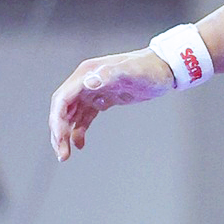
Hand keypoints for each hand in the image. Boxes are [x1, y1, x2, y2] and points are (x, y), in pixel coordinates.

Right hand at [49, 49, 174, 160]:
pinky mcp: (102, 99)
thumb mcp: (132, 72)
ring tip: (65, 154)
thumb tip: (89, 82)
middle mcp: (85, 81)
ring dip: (65, 134)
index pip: (63, 99)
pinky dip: (79, 131)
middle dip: (59, 132)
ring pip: (71, 115)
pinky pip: (84, 117)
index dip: (58, 120)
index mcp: (87, 73)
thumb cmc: (150, 69)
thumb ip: (111, 75)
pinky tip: (80, 145)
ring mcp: (93, 90)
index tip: (60, 140)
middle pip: (62, 109)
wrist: (165, 68)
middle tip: (62, 154)